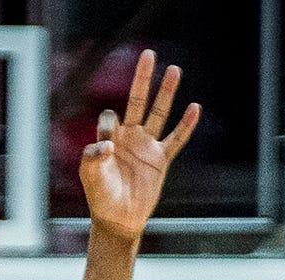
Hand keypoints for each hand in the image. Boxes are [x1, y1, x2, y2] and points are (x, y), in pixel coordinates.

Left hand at [78, 50, 200, 242]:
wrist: (118, 219)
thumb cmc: (101, 196)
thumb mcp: (90, 174)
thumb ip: (93, 155)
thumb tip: (110, 142)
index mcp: (109, 137)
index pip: (110, 117)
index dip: (109, 125)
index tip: (107, 147)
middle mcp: (129, 137)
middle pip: (138, 100)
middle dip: (142, 78)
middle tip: (148, 54)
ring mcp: (147, 146)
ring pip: (159, 113)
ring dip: (166, 93)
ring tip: (174, 70)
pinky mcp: (160, 160)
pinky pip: (176, 139)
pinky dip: (186, 125)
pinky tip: (195, 107)